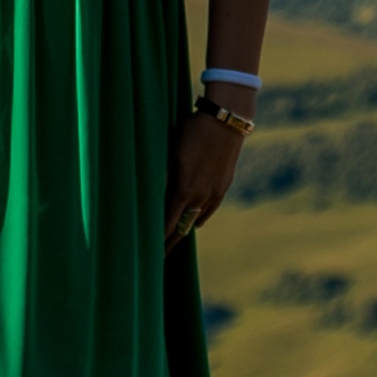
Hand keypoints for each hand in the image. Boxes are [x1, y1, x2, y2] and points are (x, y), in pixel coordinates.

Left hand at [165, 106, 247, 249]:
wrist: (226, 122)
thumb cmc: (192, 131)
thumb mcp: (171, 152)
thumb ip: (164, 176)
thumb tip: (153, 194)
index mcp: (184, 190)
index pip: (168, 224)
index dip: (159, 239)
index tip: (151, 250)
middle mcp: (200, 197)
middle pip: (182, 227)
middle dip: (170, 241)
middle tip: (159, 254)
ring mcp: (214, 193)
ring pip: (196, 219)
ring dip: (184, 229)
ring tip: (173, 239)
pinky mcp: (223, 186)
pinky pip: (209, 209)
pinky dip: (200, 218)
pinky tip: (195, 223)